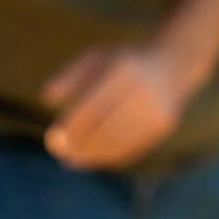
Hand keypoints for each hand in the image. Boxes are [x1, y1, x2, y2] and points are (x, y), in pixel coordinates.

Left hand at [41, 44, 195, 170]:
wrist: (172, 64)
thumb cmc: (122, 63)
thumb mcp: (95, 59)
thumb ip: (69, 76)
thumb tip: (46, 98)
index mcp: (122, 70)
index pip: (91, 107)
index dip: (71, 127)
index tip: (53, 138)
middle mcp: (143, 90)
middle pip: (105, 128)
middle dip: (80, 145)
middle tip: (61, 153)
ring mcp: (156, 109)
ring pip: (119, 142)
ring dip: (93, 155)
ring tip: (74, 160)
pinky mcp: (163, 125)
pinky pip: (133, 147)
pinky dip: (110, 156)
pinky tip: (94, 158)